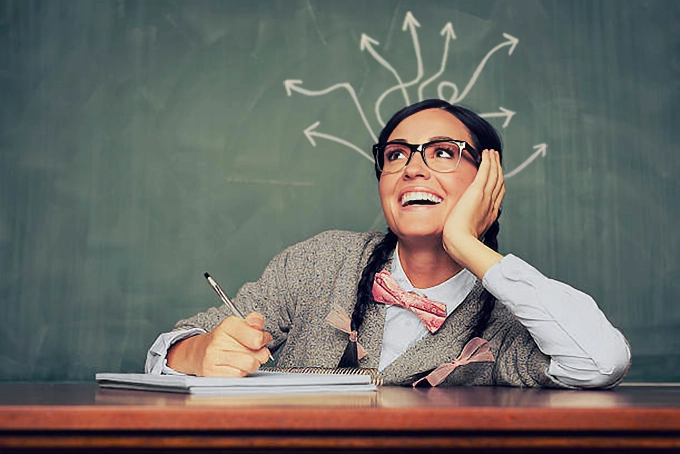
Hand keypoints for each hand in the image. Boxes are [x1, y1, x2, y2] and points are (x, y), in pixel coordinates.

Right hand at [167, 312, 272, 376]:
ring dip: (250, 366)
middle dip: (259, 355)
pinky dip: (240, 374)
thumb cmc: (224, 341)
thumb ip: (254, 323)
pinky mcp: (211, 373)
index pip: (257, 336)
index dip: (263, 340)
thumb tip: (259, 323)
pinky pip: (238, 376)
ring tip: (243, 361)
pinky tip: (233, 368)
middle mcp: (219, 340)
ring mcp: (213, 357)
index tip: (260, 341)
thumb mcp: (239, 326)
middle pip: (257, 354)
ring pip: (249, 366)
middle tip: (251, 353)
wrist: (198, 353)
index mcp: (229, 325)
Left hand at [442, 149, 504, 274]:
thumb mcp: (467, 232)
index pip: (497, 195)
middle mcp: (491, 204)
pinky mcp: (478, 191)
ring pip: (494, 175)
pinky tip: (487, 154)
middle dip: (498, 170)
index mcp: (490, 214)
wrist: (461, 241)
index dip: (498, 184)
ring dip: (494, 162)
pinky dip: (488, 161)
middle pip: (498, 183)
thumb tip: (460, 223)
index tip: (496, 177)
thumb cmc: (459, 241)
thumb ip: (466, 224)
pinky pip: (486, 172)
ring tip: (492, 153)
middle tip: (496, 160)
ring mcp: (486, 197)